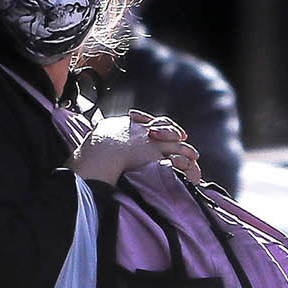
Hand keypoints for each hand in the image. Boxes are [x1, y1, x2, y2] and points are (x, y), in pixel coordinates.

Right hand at [70, 110, 199, 184]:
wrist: (99, 151)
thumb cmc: (94, 145)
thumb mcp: (99, 131)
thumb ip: (102, 129)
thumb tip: (95, 126)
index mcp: (130, 124)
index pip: (148, 121)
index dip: (157, 124)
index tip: (160, 128)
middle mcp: (144, 130)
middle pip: (165, 128)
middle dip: (174, 132)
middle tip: (183, 135)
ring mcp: (150, 141)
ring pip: (174, 143)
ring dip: (185, 149)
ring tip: (194, 155)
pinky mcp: (155, 154)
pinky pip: (175, 157)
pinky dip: (184, 161)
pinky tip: (191, 166)